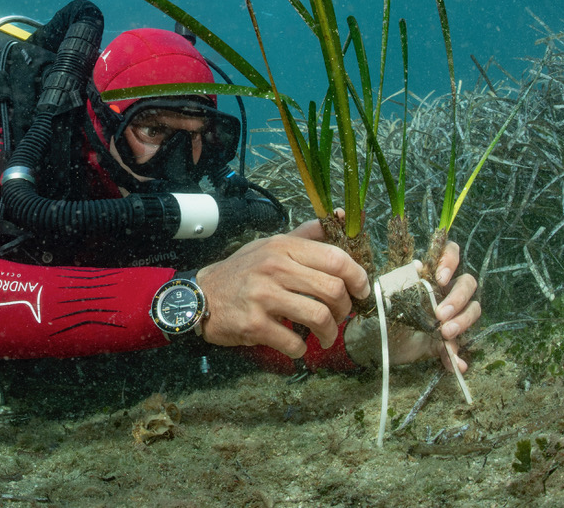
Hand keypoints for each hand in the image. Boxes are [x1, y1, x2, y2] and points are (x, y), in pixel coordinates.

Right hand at [194, 213, 370, 358]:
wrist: (201, 296)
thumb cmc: (243, 271)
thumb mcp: (271, 244)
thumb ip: (307, 234)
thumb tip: (339, 215)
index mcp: (283, 247)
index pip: (336, 258)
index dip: (358, 277)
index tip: (362, 291)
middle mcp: (274, 267)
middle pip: (333, 290)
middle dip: (345, 310)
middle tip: (340, 317)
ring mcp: (263, 296)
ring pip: (319, 317)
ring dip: (329, 333)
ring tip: (324, 336)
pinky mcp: (254, 324)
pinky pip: (294, 342)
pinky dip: (302, 348)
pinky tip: (296, 344)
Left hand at [343, 240, 480, 372]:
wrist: (374, 341)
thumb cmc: (382, 311)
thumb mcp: (388, 295)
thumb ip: (402, 280)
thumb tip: (418, 265)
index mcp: (430, 275)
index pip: (451, 254)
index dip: (451, 260)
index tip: (440, 278)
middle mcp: (445, 291)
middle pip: (467, 284)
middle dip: (458, 298)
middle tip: (440, 314)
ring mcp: (450, 315)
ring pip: (472, 310)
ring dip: (463, 321)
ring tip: (445, 333)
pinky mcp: (447, 340)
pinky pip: (460, 347)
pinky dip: (457, 356)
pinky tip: (455, 364)